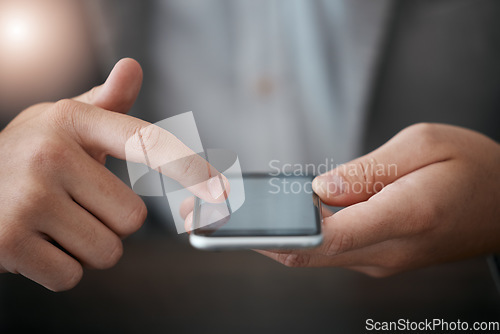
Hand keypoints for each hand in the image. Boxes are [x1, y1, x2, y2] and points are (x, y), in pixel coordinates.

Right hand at [0, 58, 227, 290]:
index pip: (147, 143)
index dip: (188, 167)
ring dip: (88, 247)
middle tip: (77, 206)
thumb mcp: (62, 123)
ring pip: (106, 251)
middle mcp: (51, 155)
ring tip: (55, 223)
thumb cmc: (27, 154)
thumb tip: (133, 67)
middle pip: (133, 218)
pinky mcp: (9, 243)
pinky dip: (60, 268)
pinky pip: (72, 276)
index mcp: (74, 122)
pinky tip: (37, 243)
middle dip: (112, 221)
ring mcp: (28, 199)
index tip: (217, 189)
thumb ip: (106, 104)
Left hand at [258, 123, 499, 276]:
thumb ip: (368, 170)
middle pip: (310, 252)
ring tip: (253, 209)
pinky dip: (308, 233)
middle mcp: (388, 249)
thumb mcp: (425, 146)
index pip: (325, 237)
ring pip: (319, 252)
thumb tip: (321, 190)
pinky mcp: (379, 256)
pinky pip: (334, 247)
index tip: (240, 223)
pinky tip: (293, 212)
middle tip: (224, 216)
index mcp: (402, 217)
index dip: (277, 233)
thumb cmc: (474, 168)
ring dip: (284, 234)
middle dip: (264, 236)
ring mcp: (383, 258)